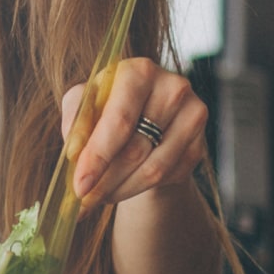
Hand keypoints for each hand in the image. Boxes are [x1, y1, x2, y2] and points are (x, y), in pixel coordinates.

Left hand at [60, 57, 205, 207]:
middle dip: (104, 180)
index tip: (79, 185)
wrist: (143, 116)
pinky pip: (167, 177)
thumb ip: (75, 123)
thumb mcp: (83, 105)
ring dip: (119, 189)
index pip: (119, 121)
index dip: (98, 156)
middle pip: (135, 149)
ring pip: (152, 169)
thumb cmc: (106, 106)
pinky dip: (136, 188)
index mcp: (139, 72)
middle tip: (82, 201)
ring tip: (96, 197)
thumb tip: (74, 154)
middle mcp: (173, 88)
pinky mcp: (199, 144)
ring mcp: (192, 116)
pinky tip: (118, 189)